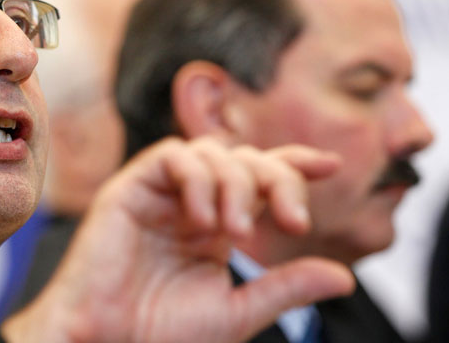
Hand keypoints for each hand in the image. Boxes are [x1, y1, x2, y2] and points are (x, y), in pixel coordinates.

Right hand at [1, 136, 353, 342]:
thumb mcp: (236, 312)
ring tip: (237, 232)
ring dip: (236, 184)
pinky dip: (196, 179)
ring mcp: (160, 193)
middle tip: (292, 222)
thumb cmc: (158, 333)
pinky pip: (171, 157)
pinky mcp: (130, 188)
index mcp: (215, 226)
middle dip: (276, 180)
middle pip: (243, 158)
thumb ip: (285, 288)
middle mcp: (190, 203)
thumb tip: (345, 276)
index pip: (258, 178)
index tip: (332, 166)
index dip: (293, 164)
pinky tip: (203, 219)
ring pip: (211, 151)